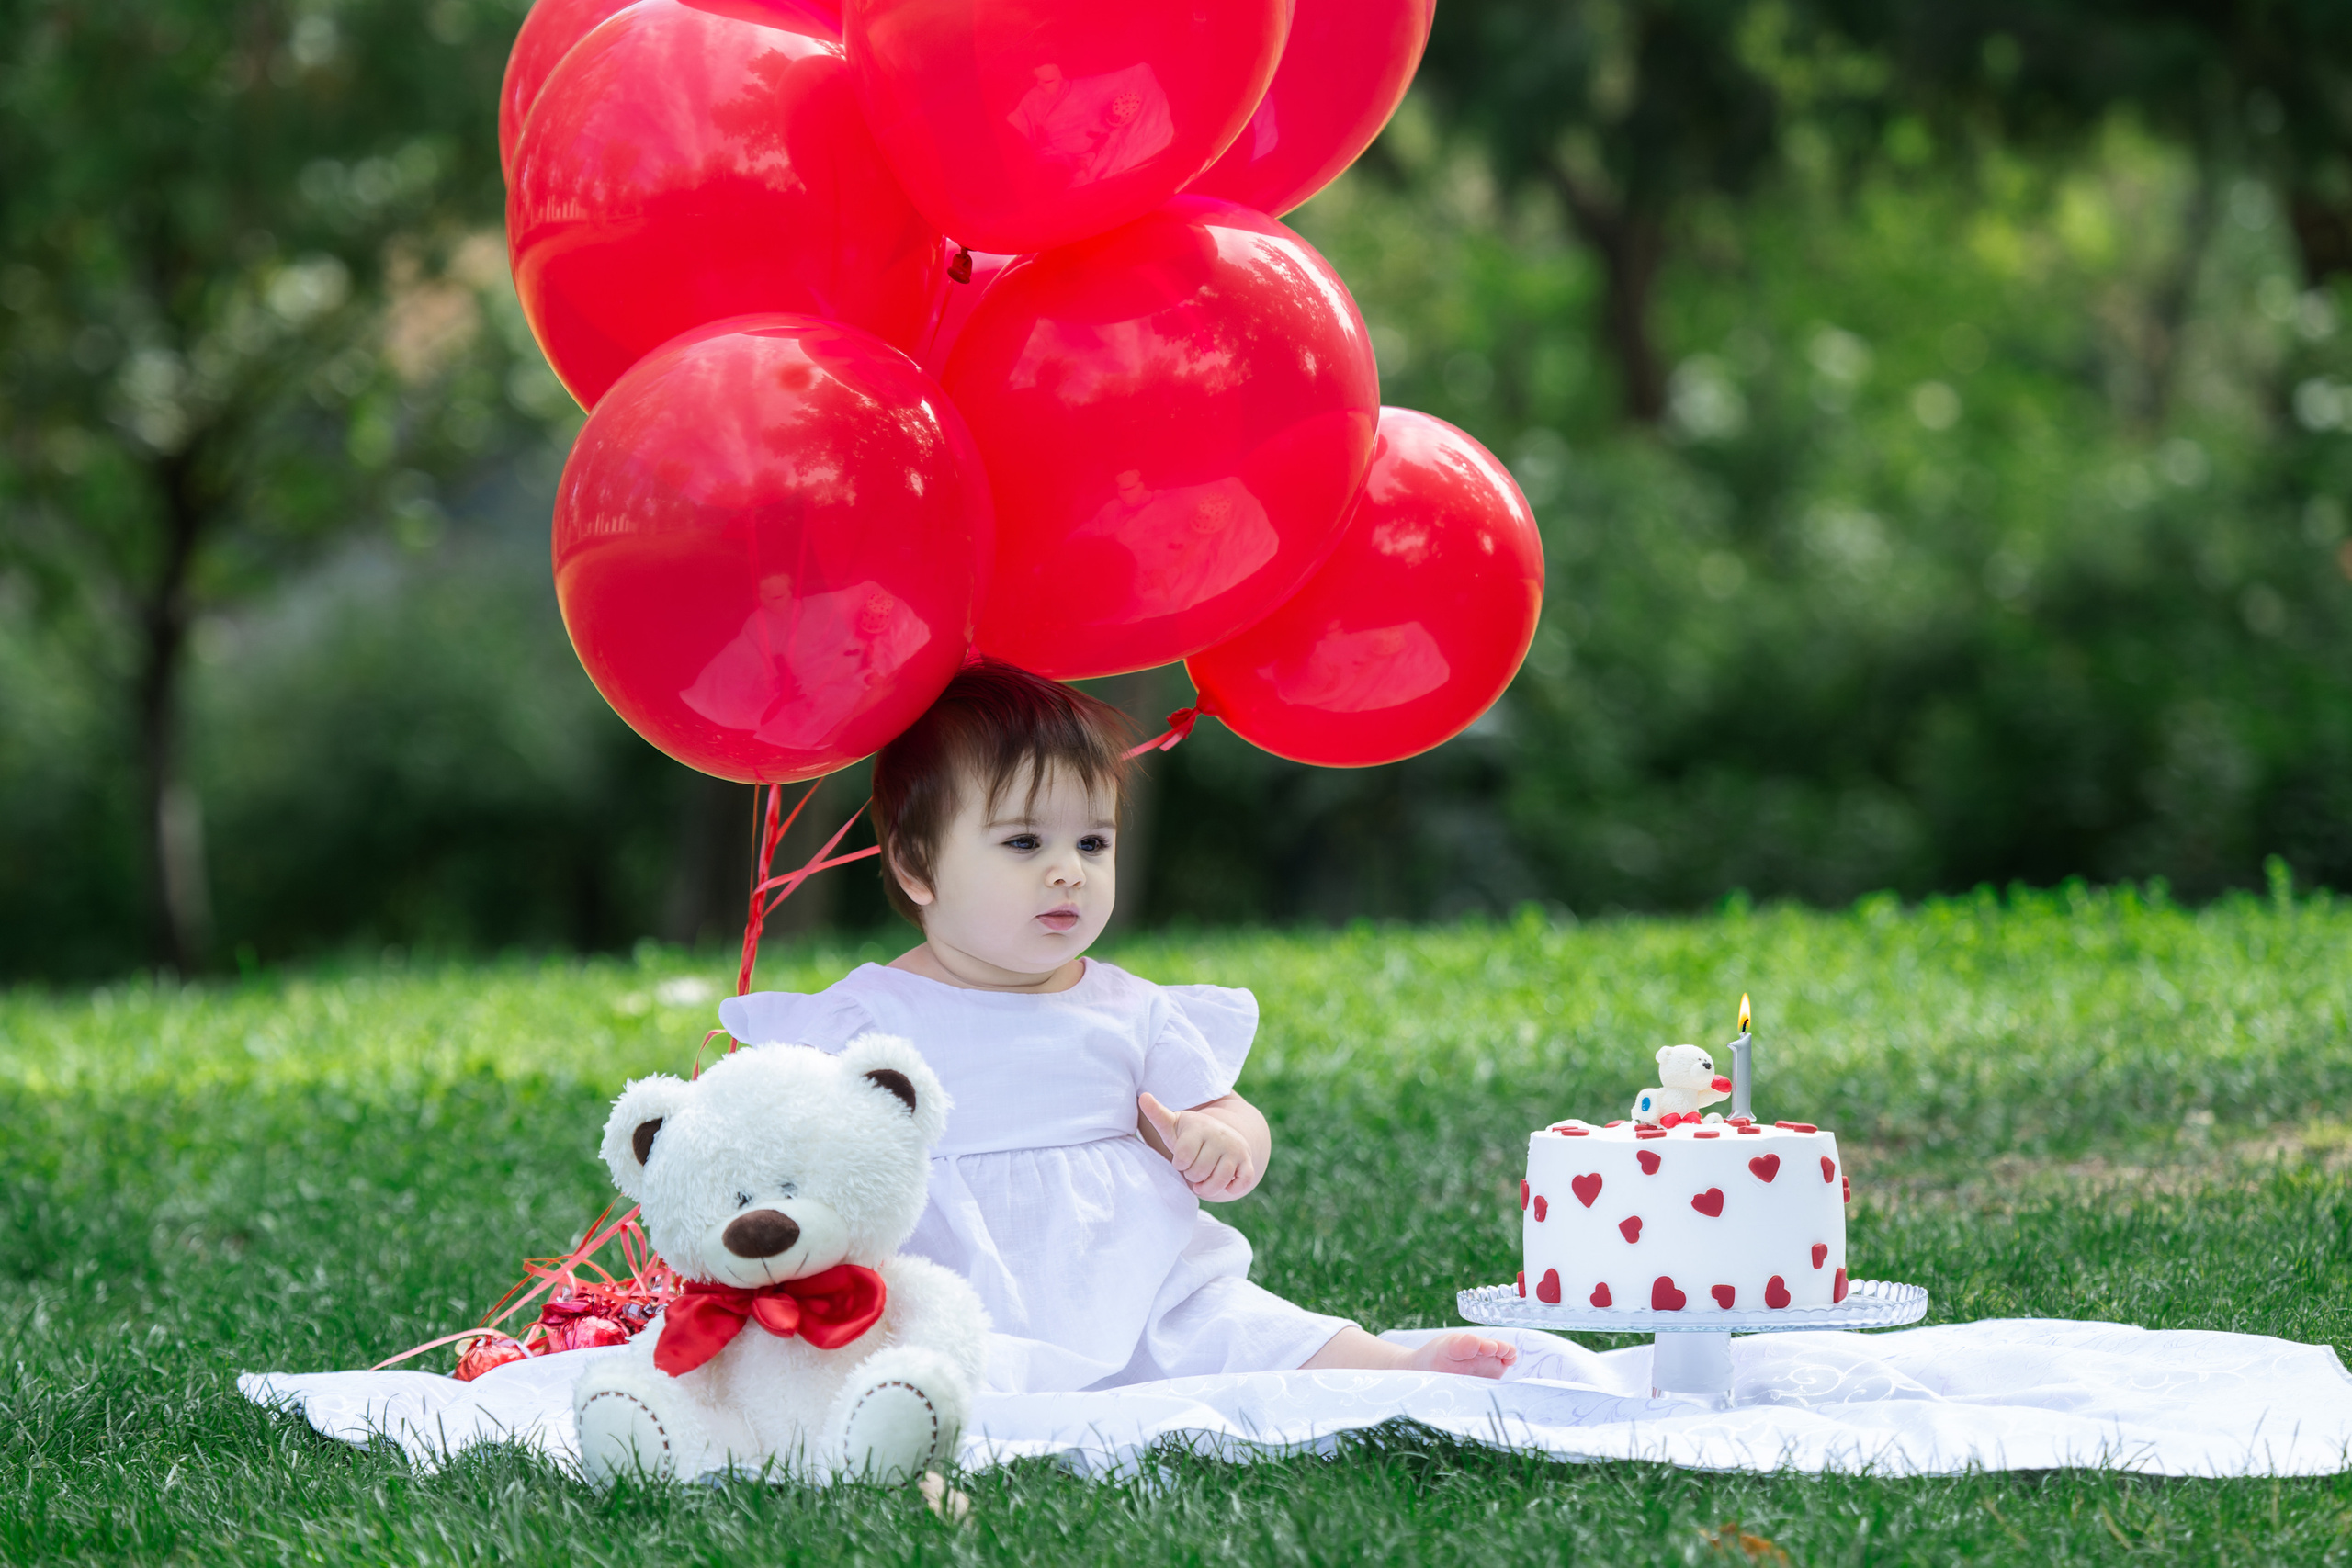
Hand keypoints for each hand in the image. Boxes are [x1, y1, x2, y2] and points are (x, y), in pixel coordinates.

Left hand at [1137, 1092, 1257, 1200]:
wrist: (1219, 1134)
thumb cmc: (1189, 1134)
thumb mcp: (1172, 1124)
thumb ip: (1157, 1113)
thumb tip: (1143, 1097)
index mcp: (1199, 1127)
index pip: (1182, 1158)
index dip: (1178, 1164)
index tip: (1180, 1158)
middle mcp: (1219, 1135)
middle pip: (1198, 1172)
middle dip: (1192, 1176)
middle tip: (1193, 1167)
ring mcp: (1235, 1148)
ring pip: (1218, 1180)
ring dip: (1207, 1187)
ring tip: (1202, 1180)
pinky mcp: (1247, 1161)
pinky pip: (1243, 1181)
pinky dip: (1233, 1188)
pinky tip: (1224, 1184)